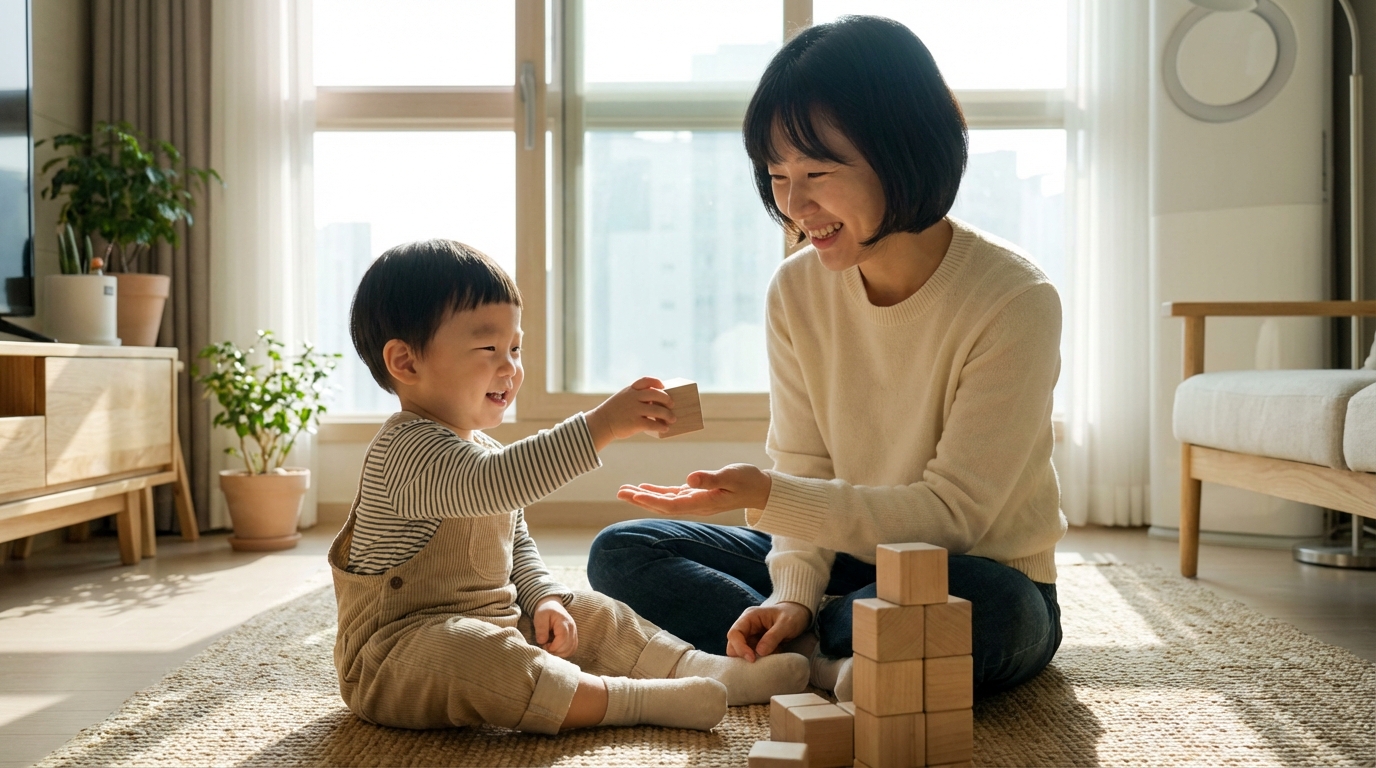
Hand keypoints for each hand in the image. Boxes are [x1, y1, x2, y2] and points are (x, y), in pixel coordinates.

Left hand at [533, 595, 577, 657]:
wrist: (552, 605)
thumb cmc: (545, 611)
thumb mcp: (540, 617)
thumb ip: (541, 629)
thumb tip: (542, 642)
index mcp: (564, 622)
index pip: (563, 639)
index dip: (554, 646)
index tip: (544, 645)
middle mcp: (572, 628)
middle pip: (568, 646)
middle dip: (556, 651)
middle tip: (546, 646)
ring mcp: (574, 633)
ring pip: (571, 650)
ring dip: (560, 653)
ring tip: (550, 647)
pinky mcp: (574, 637)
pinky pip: (572, 649)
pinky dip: (564, 652)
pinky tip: (556, 649)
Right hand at [584, 377, 674, 450]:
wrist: (601, 423)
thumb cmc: (615, 411)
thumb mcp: (623, 398)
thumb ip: (637, 396)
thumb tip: (656, 401)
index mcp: (630, 390)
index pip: (646, 380)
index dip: (656, 382)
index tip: (663, 386)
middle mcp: (633, 398)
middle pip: (656, 394)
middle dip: (667, 399)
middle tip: (672, 404)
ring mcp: (634, 410)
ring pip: (657, 410)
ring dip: (668, 415)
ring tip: (673, 419)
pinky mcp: (634, 423)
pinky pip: (652, 424)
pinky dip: (661, 426)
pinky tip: (665, 428)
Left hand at [617, 463, 771, 516]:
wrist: (760, 489)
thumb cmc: (748, 480)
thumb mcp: (731, 476)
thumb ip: (711, 478)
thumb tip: (689, 479)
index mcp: (702, 503)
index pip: (672, 505)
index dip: (652, 501)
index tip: (636, 495)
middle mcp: (695, 505)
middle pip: (662, 505)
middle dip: (640, 499)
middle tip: (620, 492)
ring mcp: (695, 501)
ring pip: (664, 501)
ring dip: (644, 496)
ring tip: (624, 490)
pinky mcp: (696, 494)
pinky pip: (672, 495)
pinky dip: (656, 492)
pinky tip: (643, 488)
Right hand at [725, 602, 811, 661]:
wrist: (800, 614)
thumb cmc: (792, 614)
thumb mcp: (786, 624)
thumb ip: (773, 636)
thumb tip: (759, 652)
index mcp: (749, 617)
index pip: (734, 634)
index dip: (739, 648)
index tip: (752, 659)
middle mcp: (747, 627)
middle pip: (733, 644)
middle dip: (742, 656)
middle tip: (756, 663)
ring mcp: (751, 636)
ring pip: (741, 652)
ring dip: (750, 659)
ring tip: (764, 662)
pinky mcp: (757, 645)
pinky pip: (752, 655)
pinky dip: (758, 660)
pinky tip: (768, 661)